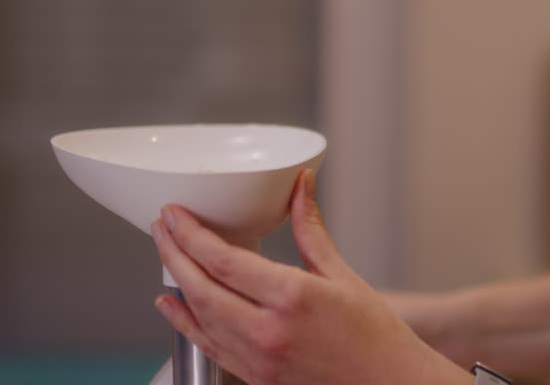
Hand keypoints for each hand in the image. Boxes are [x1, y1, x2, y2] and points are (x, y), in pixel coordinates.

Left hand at [151, 169, 469, 384]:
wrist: (388, 384)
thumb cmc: (374, 335)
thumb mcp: (342, 274)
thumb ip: (310, 228)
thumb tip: (301, 186)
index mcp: (291, 297)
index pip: (223, 260)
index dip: (191, 234)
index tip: (175, 214)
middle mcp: (269, 330)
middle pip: (200, 287)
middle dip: (173, 252)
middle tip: (161, 226)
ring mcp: (259, 359)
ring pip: (199, 317)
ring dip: (175, 283)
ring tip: (166, 254)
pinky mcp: (256, 377)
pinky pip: (208, 346)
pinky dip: (184, 323)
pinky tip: (172, 304)